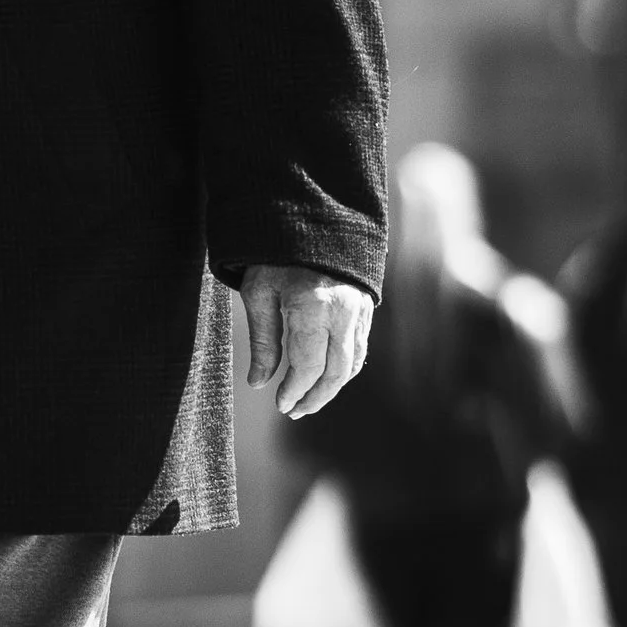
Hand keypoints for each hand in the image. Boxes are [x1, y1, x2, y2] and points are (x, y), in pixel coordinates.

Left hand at [239, 264, 372, 418]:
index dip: (295, 390)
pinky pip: (360, 347)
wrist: (311, 215)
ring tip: (308, 401)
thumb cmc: (275, 253)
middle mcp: (343, 310)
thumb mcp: (259, 292)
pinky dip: (344, 368)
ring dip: (332, 387)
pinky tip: (326, 376)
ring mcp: (359, 308)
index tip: (282, 405)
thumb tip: (259, 383)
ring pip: (352, 363)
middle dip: (316, 396)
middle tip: (295, 411)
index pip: (308, 365)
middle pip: (336, 371)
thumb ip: (263, 341)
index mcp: (313, 306)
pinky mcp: (366, 306)